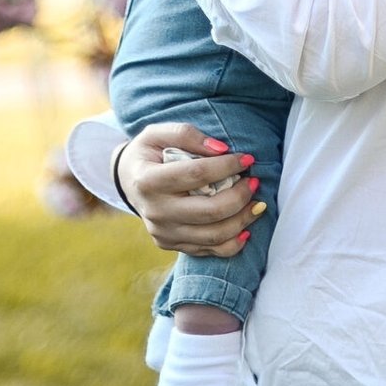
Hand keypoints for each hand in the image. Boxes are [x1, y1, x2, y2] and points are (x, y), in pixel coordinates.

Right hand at [114, 122, 266, 257]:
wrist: (128, 181)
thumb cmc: (149, 152)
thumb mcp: (158, 133)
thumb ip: (186, 134)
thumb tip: (221, 149)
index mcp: (149, 180)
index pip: (196, 175)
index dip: (227, 166)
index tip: (247, 158)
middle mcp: (155, 211)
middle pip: (209, 211)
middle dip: (240, 196)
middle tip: (254, 181)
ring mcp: (163, 233)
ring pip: (213, 236)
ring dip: (243, 220)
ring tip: (257, 203)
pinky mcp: (170, 245)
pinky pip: (208, 252)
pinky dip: (233, 243)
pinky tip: (246, 228)